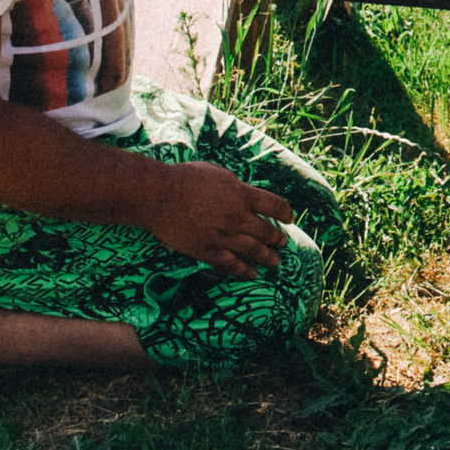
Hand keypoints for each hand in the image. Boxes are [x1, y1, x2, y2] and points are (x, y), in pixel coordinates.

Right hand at [145, 161, 294, 279]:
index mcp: (242, 194)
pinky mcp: (208, 251)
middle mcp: (237, 216)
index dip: (285, 213)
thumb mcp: (219, 174)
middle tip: (283, 244)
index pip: (274, 205)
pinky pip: (231, 265)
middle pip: (266, 231)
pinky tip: (253, 275)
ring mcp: (223, 236)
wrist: (159, 197)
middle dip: (278, 239)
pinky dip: (245, 271)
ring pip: (254, 251)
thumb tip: (244, 193)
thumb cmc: (186, 179)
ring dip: (268, 258)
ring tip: (275, 263)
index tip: (289, 218)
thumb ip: (236, 186)